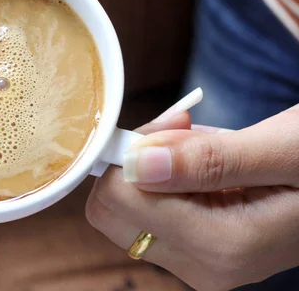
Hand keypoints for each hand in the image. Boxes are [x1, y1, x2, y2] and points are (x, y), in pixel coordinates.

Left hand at [86, 102, 298, 290]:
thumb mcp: (282, 149)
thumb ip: (208, 161)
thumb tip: (134, 165)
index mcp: (222, 247)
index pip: (118, 198)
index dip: (132, 152)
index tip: (173, 125)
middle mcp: (203, 266)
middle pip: (111, 210)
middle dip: (135, 161)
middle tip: (183, 131)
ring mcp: (199, 262)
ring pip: (125, 208)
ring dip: (152, 167)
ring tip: (207, 149)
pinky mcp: (199, 249)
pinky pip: (149, 209)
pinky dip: (165, 178)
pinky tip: (206, 164)